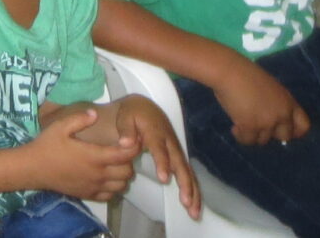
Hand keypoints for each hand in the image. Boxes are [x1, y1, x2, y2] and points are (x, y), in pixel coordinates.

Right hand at [25, 104, 135, 202]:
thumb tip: (95, 113)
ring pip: (121, 185)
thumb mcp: (60, 126)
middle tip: (122, 151)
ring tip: (115, 164)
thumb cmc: (47, 145)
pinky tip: (105, 178)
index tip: (134, 140)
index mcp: (94, 156)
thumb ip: (79, 119)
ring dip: (122, 176)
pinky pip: (110, 195)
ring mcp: (94, 186)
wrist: (33, 168)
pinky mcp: (88, 195)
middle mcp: (98, 174)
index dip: (134, 147)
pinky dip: (113, 188)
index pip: (124, 155)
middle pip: (127, 172)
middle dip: (129, 162)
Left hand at [109, 96, 200, 215]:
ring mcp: (176, 150)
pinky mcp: (178, 156)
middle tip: (185, 202)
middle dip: (184, 183)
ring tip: (193, 212)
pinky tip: (194, 206)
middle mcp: (170, 142)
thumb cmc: (132, 113)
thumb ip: (126, 129)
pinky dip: (192, 190)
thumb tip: (126, 144)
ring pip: (187, 171)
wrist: (144, 107)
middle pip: (180, 163)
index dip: (163, 163)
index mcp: (156, 131)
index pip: (159, 148)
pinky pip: (187, 174)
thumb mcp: (125, 116)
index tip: (164, 178)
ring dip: (192, 191)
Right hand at [214, 59, 309, 144]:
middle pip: (284, 137)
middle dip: (271, 133)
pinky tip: (234, 127)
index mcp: (288, 101)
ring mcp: (267, 122)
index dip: (294, 131)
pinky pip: (247, 140)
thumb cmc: (245, 73)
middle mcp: (282, 114)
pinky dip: (240, 136)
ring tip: (241, 125)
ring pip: (264, 140)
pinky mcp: (250, 126)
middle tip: (258, 126)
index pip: (304, 125)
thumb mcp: (269, 87)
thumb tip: (272, 120)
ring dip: (253, 134)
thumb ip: (275, 103)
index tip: (281, 131)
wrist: (228, 71)